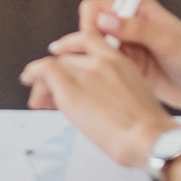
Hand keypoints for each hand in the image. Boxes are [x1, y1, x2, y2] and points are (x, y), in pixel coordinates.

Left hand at [21, 33, 175, 175]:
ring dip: (43, 81)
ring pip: (54, 66)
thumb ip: (116, 94)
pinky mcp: (70, 88)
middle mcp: (102, 62)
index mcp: (122, 62)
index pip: (90, 41)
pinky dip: (33, 76)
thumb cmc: (150, 132)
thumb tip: (102, 106)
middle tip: (47, 95)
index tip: (64, 59)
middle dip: (56, 75)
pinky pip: (44, 72)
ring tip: (38, 98)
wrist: (150, 138)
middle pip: (68, 59)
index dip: (72, 49)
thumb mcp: (137, 101)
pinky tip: (30, 86)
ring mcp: (85, 73)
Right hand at [49, 0, 180, 118]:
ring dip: (87, 61)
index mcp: (140, 11)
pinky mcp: (131, 69)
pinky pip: (106, 67)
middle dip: (82, 45)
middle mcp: (131, 27)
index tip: (90, 43)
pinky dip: (97, 74)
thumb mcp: (168, 42)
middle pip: (92, 29)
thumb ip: (136, 29)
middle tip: (76, 62)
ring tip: (80, 76)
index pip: (98, 8)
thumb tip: (105, 19)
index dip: (89, 24)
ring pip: (95, 50)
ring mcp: (130, 49)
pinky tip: (94, 85)